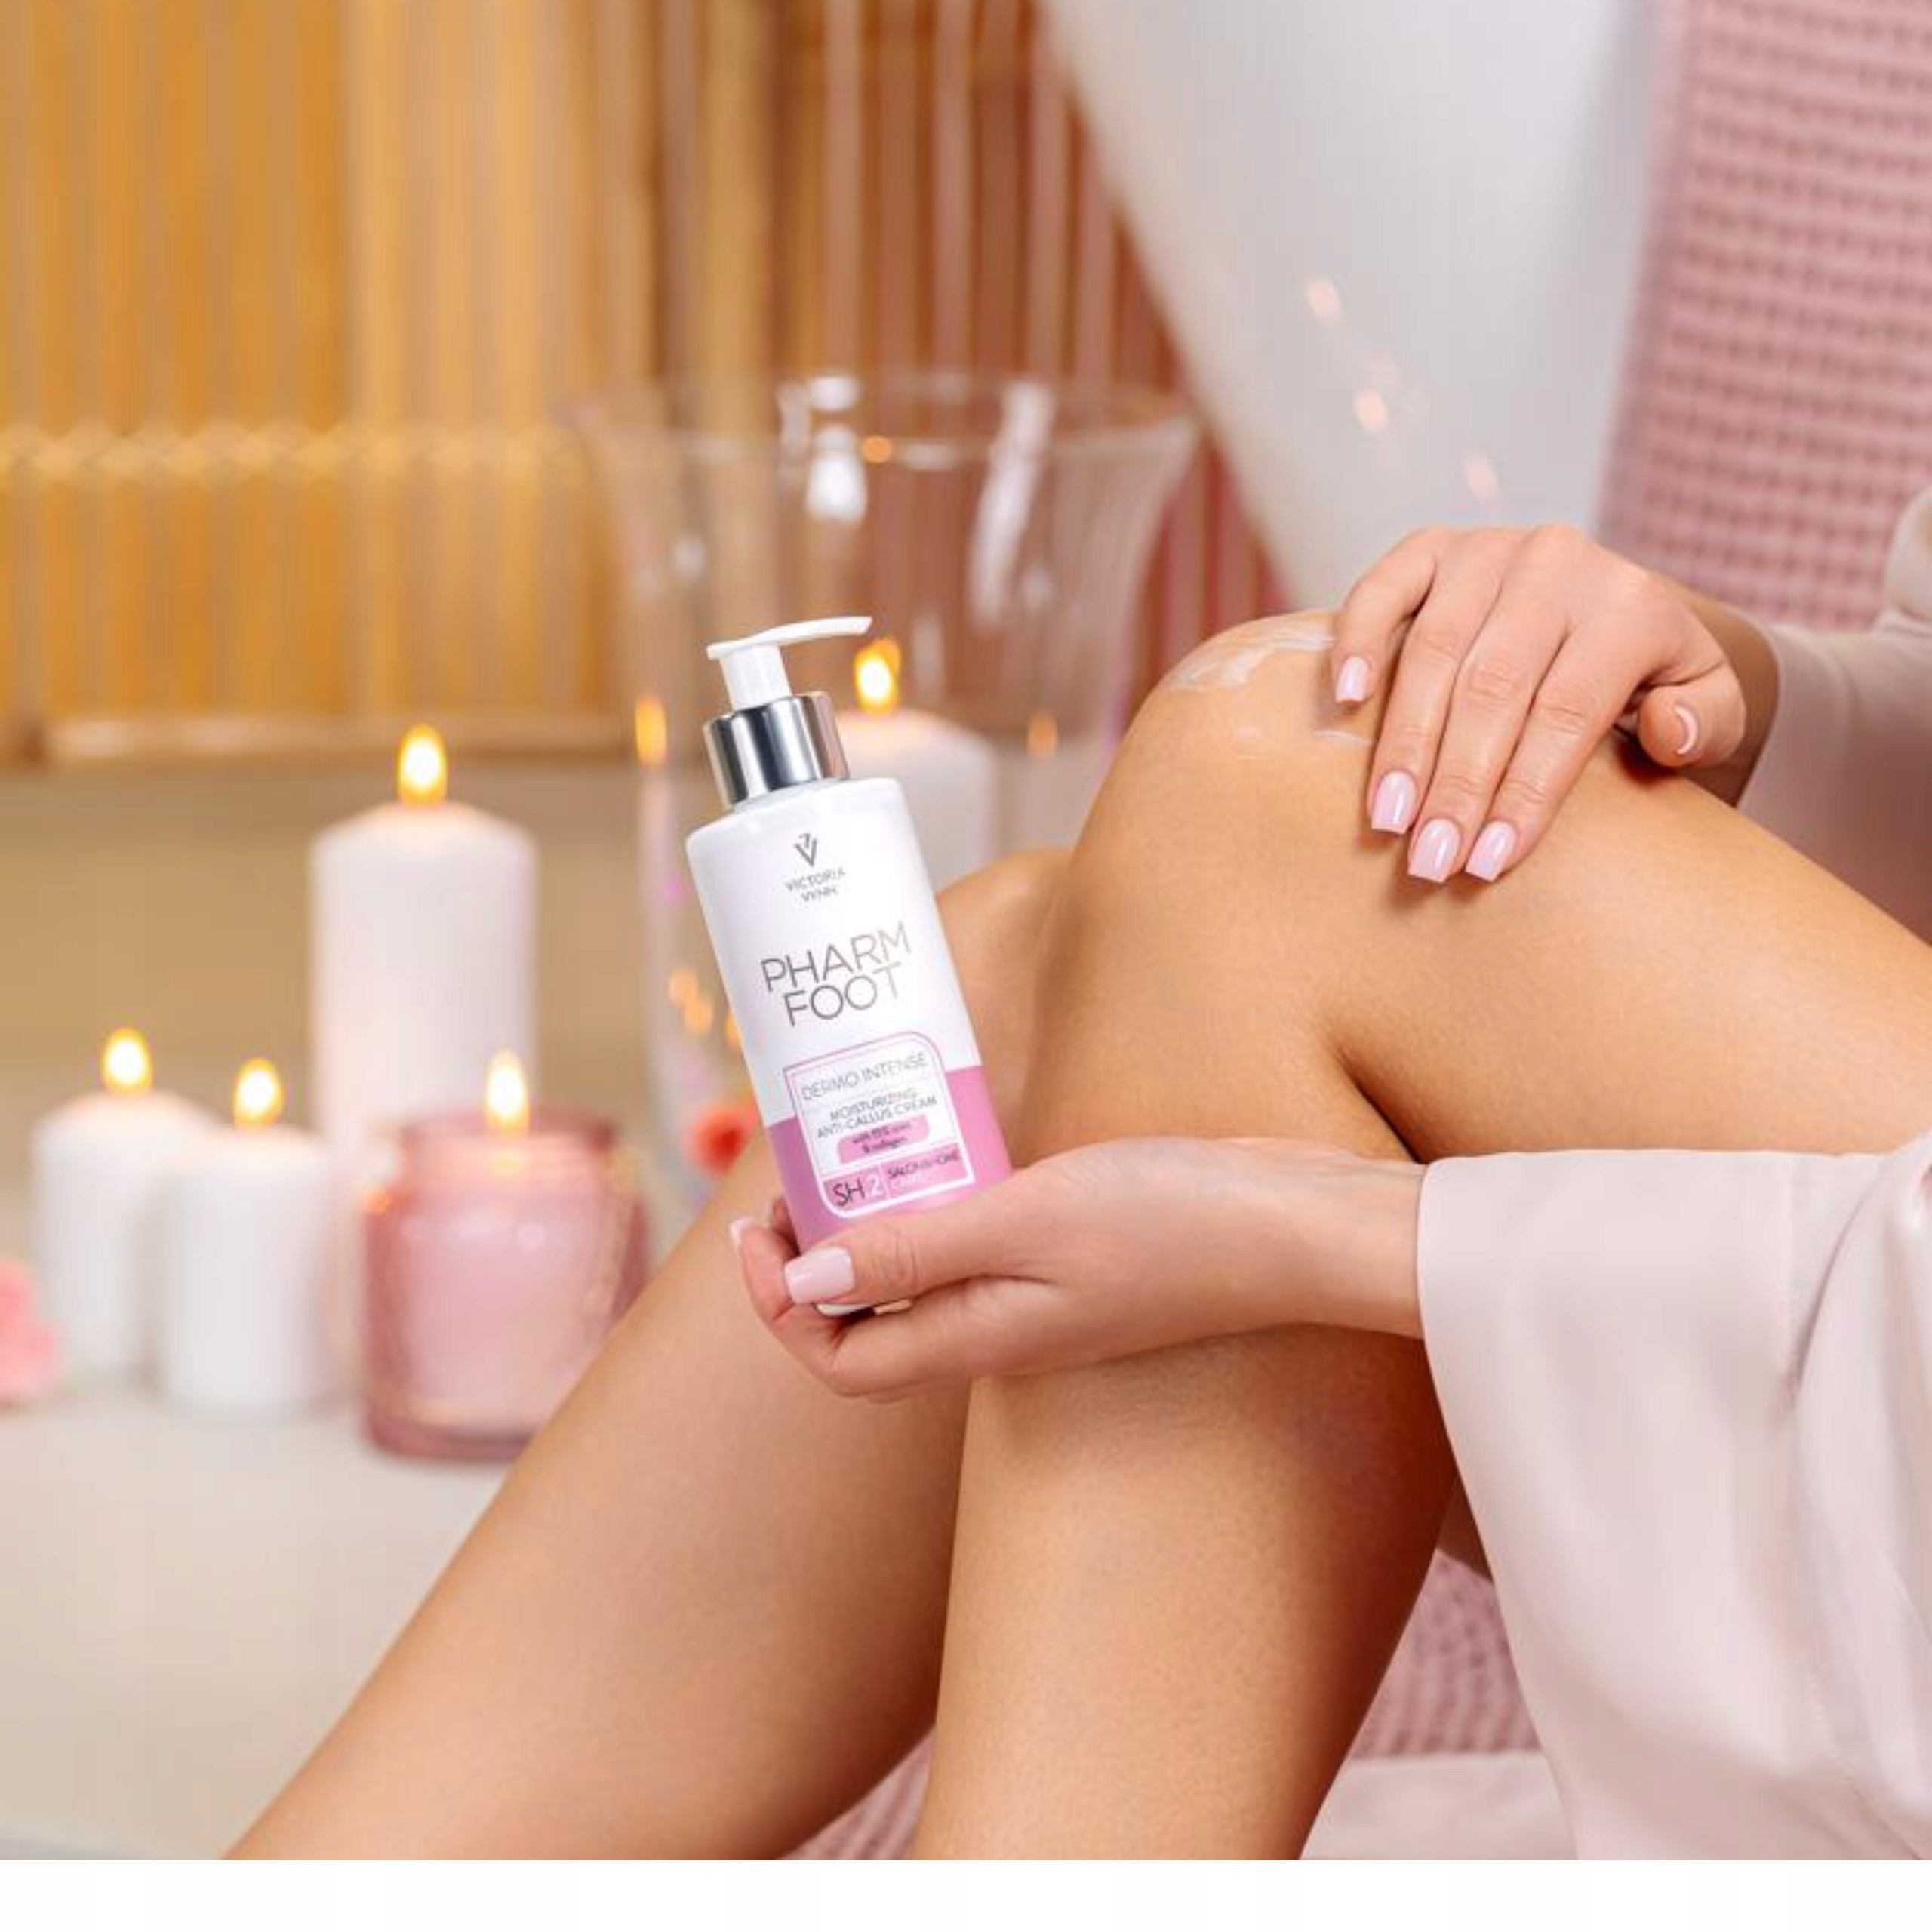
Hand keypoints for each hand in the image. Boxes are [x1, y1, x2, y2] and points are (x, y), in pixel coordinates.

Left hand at [733, 1139, 1422, 1400]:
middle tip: (797, 1173)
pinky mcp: (1073, 1262)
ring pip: (919, 1282)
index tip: (758, 1226)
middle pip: (869, 1324)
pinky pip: (973, 1249)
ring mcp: (1039, 1300)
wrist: (1296, 1226)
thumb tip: (805, 1282)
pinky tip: (942, 1145)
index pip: (841, 1359)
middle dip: (811, 1261)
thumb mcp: (1027, 1222)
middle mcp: (999, 1332)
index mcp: (978, 1337)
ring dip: (870, 1228)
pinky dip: (935, 1205)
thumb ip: (916, 1250)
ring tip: (852, 1149)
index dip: (778, 1306)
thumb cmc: (1173, 1223)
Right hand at [1330, 524, 1763, 882]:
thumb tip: (1668, 729)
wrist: (1611, 605)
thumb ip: (1708, 721)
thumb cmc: (1651, 680)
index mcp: (1632, 604)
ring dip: (1403, 742)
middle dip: (1456, 783)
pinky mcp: (1432, 548)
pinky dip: (1357, 641)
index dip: (1524, 791)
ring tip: (1386, 819)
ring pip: (1434, 649)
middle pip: (1493, 686)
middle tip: (1429, 861)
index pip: (1567, 709)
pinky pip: (1383, 588)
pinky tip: (1343, 702)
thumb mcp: (1711, 703)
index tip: (1488, 863)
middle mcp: (1558, 562)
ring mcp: (1488, 549)